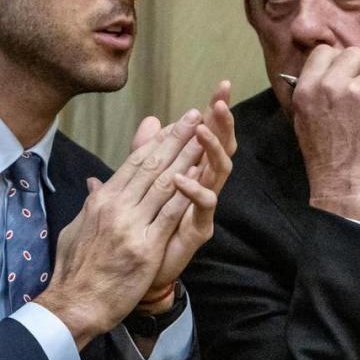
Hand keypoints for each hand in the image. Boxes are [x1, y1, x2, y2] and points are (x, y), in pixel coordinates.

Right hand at [35, 109, 208, 348]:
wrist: (75, 303)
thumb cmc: (76, 269)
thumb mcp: (77, 227)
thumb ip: (91, 202)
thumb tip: (95, 183)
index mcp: (101, 200)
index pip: (133, 163)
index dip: (156, 141)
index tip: (172, 125)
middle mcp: (116, 206)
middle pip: (151, 165)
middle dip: (176, 139)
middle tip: (194, 116)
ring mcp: (130, 225)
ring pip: (164, 183)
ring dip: (187, 157)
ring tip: (203, 137)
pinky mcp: (145, 247)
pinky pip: (170, 213)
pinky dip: (187, 192)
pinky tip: (202, 175)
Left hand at [135, 81, 235, 310]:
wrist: (137, 272)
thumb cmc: (143, 227)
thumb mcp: (141, 181)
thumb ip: (146, 152)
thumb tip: (152, 120)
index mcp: (190, 171)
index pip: (206, 135)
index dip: (214, 111)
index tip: (221, 87)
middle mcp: (202, 186)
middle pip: (220, 148)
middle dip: (223, 123)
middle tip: (222, 100)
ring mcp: (202, 207)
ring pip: (218, 172)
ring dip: (211, 149)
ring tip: (203, 130)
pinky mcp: (199, 229)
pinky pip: (204, 206)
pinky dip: (195, 190)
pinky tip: (183, 178)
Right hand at [289, 46, 359, 222]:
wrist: (343, 180)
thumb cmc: (322, 152)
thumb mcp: (302, 116)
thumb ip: (312, 87)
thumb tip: (327, 67)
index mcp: (308, 87)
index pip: (325, 51)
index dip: (336, 61)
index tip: (342, 73)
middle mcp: (332, 85)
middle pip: (355, 54)